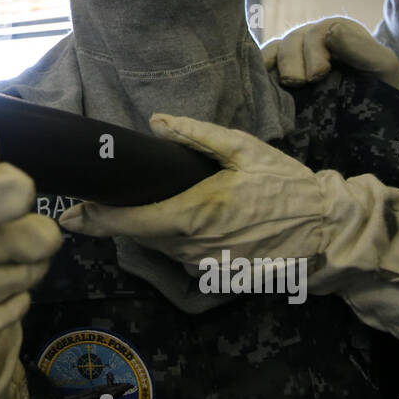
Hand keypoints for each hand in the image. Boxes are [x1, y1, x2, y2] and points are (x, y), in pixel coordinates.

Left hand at [59, 113, 398, 378]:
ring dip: (136, 230)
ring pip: (155, 247)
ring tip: (112, 209)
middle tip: (79, 207)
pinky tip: (162, 221)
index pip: (130, 222)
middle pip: (136, 237)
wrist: (329, 232)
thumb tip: (155, 122)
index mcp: (194, 215)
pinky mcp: (215, 276)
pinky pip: (177, 256)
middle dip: (108, 222)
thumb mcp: (244, 149)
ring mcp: (203, 266)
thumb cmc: (288, 185)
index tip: (69, 212)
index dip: (95, 219)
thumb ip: (196, 135)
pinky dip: (164, 239)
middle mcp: (192, 248)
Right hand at [262, 17, 398, 94]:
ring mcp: (296, 54)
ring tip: (286, 86)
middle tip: (298, 83)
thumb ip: (362, 49)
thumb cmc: (385, 90)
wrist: (377, 118)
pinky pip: (264, 62)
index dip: (313, 53)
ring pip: (275, 50)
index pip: (317, 33)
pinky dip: (259, 69)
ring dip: (276, 66)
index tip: (317, 76)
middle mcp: (314, 37)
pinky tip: (261, 82)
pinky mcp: (281, 71)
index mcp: (338, 30)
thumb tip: (331, 32)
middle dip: (293, 62)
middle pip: (292, 41)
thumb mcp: (383, 67)